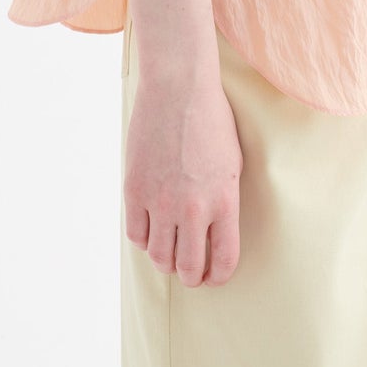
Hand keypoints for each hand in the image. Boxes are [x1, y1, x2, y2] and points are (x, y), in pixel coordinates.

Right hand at [124, 74, 243, 287]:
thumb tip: (214, 233)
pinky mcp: (134, 191)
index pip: (224, 261)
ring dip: (165, 260)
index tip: (214, 277)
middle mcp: (193, 208)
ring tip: (169, 251)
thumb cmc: (211, 120)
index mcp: (224, 201)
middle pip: (188, 268)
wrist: (178, 88)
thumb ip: (223, 202)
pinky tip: (151, 229)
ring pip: (159, 257)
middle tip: (190, 272)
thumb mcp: (232, 163)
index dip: (219, 277)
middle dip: (191, 276)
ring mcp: (161, 201)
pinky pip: (136, 234)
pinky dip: (144, 238)